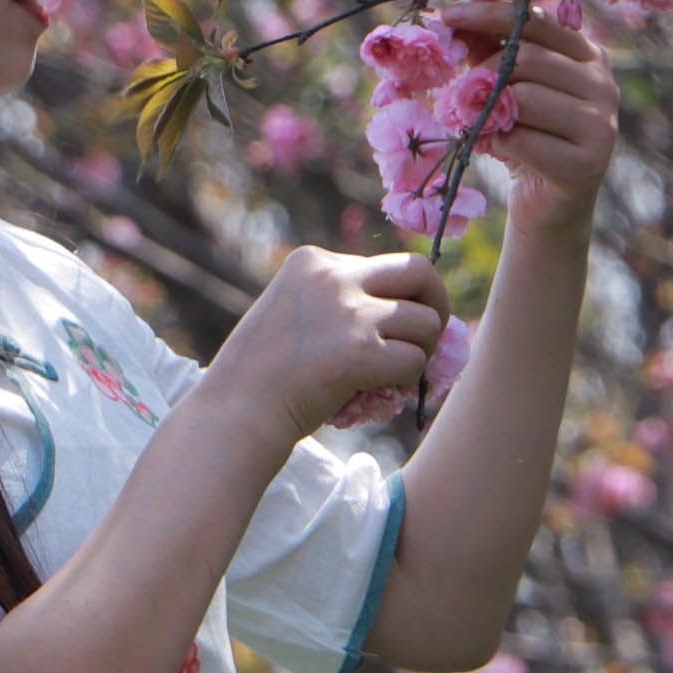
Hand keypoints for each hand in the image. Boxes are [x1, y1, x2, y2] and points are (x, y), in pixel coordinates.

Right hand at [203, 246, 454, 441]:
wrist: (235, 412)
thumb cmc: (259, 375)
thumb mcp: (291, 312)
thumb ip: (337, 302)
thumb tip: (406, 316)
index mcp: (313, 261)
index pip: (384, 265)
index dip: (399, 298)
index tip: (393, 325)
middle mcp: (334, 276)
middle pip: (419, 273)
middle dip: (436, 304)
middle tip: (428, 337)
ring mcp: (350, 312)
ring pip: (427, 322)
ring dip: (421, 352)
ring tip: (394, 374)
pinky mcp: (361, 352)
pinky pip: (415, 361)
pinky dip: (406, 382)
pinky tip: (381, 392)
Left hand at [442, 0, 617, 233]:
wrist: (548, 205)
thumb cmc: (526, 138)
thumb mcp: (508, 88)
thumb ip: (490, 51)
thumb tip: (452, 20)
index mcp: (590, 56)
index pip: (536, 21)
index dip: (489, 15)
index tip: (445, 16)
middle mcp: (604, 85)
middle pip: (528, 59)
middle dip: (483, 75)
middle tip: (460, 97)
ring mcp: (601, 125)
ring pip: (524, 98)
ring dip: (489, 113)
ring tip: (481, 126)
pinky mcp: (587, 163)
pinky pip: (521, 139)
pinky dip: (496, 143)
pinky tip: (497, 149)